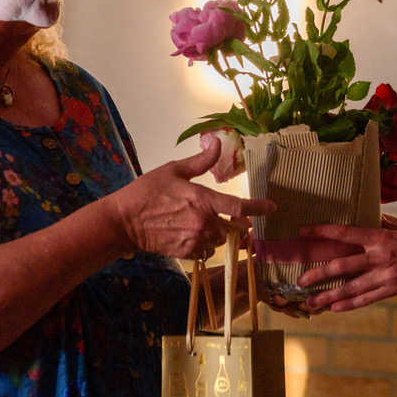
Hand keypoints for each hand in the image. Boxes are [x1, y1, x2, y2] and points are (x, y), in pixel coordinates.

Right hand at [109, 142, 274, 260]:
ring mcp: (195, 240)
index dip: (258, 208)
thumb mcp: (174, 171)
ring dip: (217, 234)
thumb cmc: (147, 192)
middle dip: (231, 223)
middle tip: (224, 217)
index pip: (238, 207)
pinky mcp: (186, 253)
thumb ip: (200, 162)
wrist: (124, 221)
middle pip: (231, 228)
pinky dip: (204, 244)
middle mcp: (203, 222)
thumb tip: (217, 143)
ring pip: (219, 241)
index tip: (272, 208)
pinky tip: (190, 234)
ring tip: (200, 223)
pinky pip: (206, 251)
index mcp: (202, 200)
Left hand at [295, 224, 396, 311]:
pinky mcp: (393, 290)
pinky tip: (335, 308)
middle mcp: (381, 259)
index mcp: (382, 238)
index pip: (345, 234)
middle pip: (341, 267)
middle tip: (299, 280)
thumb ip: (383, 224)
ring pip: (350, 289)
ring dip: (328, 296)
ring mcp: (387, 277)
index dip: (322, 232)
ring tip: (310, 302)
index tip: (303, 232)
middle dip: (317, 274)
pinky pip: (367, 300)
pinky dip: (350, 304)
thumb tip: (366, 215)